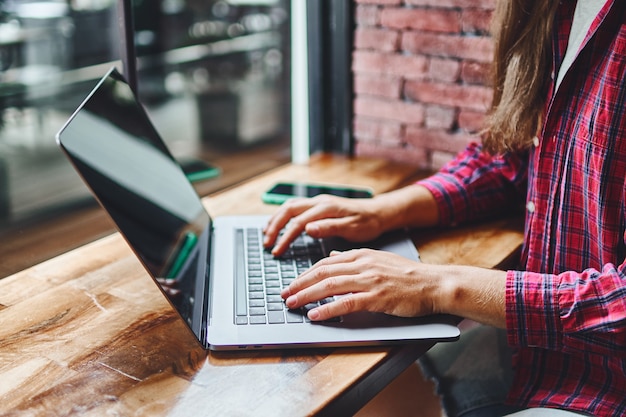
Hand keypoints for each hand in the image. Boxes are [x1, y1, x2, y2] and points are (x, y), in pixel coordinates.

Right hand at [263, 194, 384, 255]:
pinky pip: (295, 207)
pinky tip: (279, 224)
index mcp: (326, 208)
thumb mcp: (352, 228)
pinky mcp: (319, 205)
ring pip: (289, 206)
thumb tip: (307, 228)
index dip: (285, 238)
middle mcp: (319, 201)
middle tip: (267, 244)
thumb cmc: (367, 223)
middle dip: (275, 227)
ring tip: (267, 234)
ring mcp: (318, 201)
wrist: (379, 213)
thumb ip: (329, 228)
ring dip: (276, 219)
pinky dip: (283, 216)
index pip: (298, 222)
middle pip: (288, 210)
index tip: (277, 252)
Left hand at [281, 249, 507, 327]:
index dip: (305, 274)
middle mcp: (363, 264)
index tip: (292, 283)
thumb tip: (335, 256)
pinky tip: (316, 315)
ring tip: (292, 304)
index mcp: (361, 255)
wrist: (434, 283)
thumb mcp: (379, 260)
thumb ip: (355, 259)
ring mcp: (370, 280)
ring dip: (307, 295)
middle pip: (322, 272)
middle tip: (284, 294)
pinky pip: (347, 302)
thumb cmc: (408, 276)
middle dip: (299, 284)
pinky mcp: (378, 297)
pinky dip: (328, 308)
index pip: (325, 262)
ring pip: (330, 285)